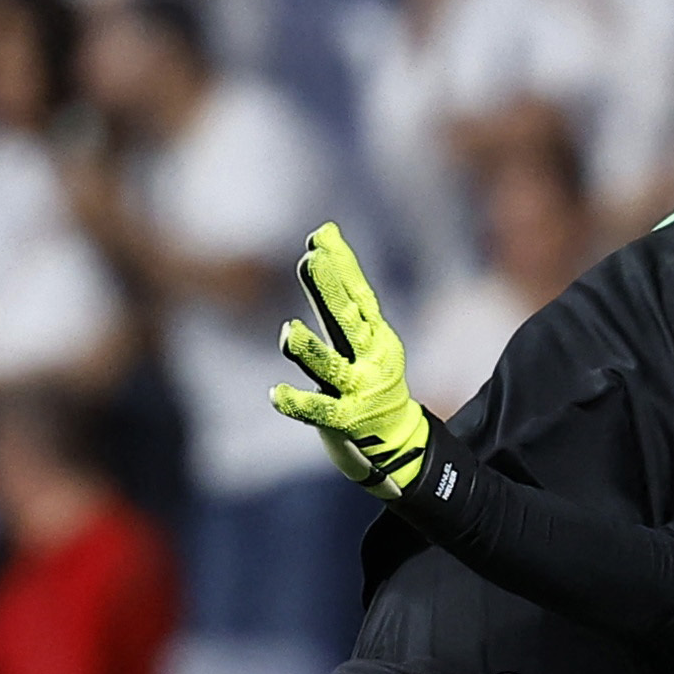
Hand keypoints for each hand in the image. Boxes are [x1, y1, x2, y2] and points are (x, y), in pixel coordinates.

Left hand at [269, 223, 430, 497]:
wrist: (397, 438)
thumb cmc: (371, 380)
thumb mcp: (364, 336)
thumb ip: (340, 296)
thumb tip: (320, 242)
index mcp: (375, 334)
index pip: (358, 293)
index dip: (341, 263)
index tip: (322, 235)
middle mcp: (371, 355)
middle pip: (347, 319)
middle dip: (330, 290)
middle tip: (312, 261)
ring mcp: (359, 387)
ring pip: (330, 366)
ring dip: (310, 350)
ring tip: (288, 333)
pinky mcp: (346, 419)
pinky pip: (319, 410)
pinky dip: (298, 403)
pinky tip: (276, 394)